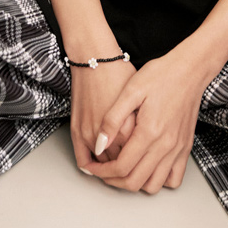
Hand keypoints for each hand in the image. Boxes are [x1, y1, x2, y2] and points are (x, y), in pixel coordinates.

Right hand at [68, 51, 137, 173]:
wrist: (95, 59)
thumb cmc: (119, 74)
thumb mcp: (139, 100)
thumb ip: (143, 125)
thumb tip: (149, 143)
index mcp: (129, 130)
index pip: (137, 160)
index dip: (142, 162)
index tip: (145, 161)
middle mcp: (109, 136)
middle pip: (121, 166)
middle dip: (127, 168)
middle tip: (133, 165)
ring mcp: (91, 135)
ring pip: (103, 166)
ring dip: (110, 168)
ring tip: (118, 165)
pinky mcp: (77, 131)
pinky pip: (83, 160)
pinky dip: (91, 167)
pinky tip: (98, 166)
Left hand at [79, 44, 211, 193]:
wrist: (190, 70)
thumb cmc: (160, 75)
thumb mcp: (130, 90)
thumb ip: (113, 119)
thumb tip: (99, 145)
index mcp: (149, 132)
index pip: (121, 167)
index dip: (102, 171)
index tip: (92, 166)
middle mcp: (165, 146)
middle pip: (135, 182)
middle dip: (114, 181)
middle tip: (102, 171)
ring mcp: (178, 150)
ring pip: (154, 185)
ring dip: (134, 183)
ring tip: (121, 170)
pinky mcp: (185, 148)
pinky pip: (173, 179)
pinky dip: (159, 180)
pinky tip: (147, 167)